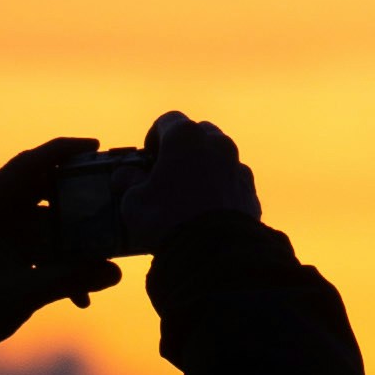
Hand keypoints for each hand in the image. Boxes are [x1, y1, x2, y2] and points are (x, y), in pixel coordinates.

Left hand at [0, 115, 262, 355]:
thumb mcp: (24, 294)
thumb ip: (71, 279)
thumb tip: (115, 273)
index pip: (27, 164)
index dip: (64, 151)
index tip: (97, 147)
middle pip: (39, 188)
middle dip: (77, 199)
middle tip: (112, 196)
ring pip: (41, 218)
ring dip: (68, 242)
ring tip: (101, 261)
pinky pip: (33, 239)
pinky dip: (53, 258)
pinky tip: (79, 294)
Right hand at [123, 110, 259, 243]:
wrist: (213, 253)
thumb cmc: (167, 220)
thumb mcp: (133, 201)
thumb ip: (128, 181)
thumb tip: (125, 176)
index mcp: (185, 137)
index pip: (167, 121)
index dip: (154, 137)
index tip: (148, 157)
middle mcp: (216, 144)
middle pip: (198, 134)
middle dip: (184, 149)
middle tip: (170, 172)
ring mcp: (237, 167)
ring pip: (220, 157)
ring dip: (206, 168)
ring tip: (191, 194)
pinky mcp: (250, 191)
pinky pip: (232, 183)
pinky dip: (222, 190)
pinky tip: (210, 211)